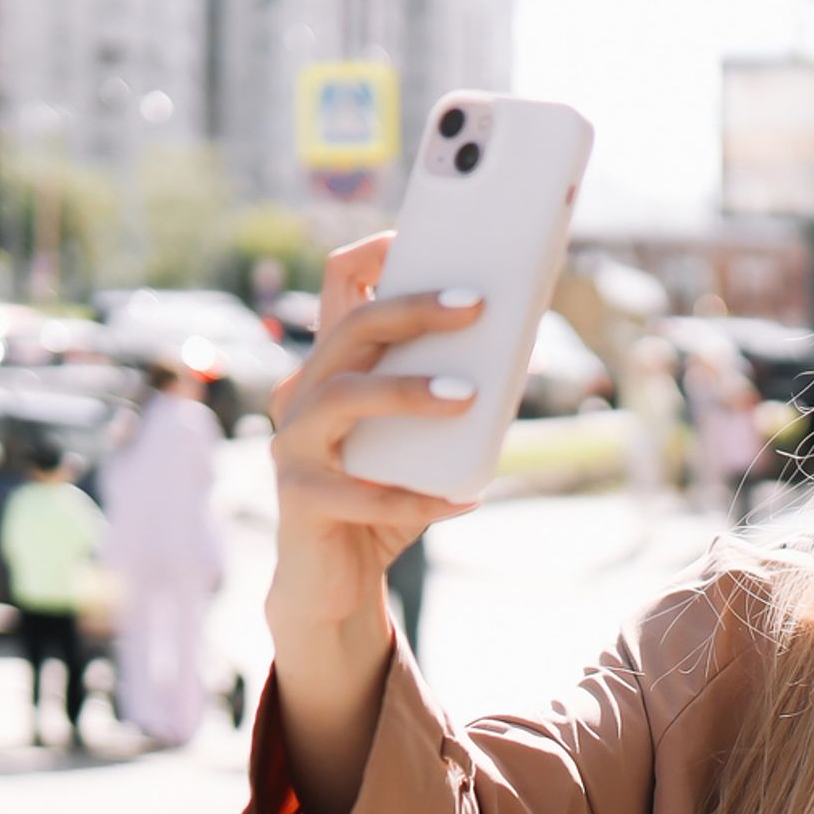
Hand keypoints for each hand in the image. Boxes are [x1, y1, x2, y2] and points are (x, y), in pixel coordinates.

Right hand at [264, 231, 484, 635]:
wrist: (334, 580)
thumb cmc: (386, 494)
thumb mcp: (424, 440)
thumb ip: (452, 398)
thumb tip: (518, 353)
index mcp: (335, 366)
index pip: (340, 285)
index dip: (374, 252)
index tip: (418, 233)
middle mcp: (303, 394)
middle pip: (351, 329)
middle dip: (414, 308)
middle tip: (477, 305)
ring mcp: (295, 444)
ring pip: (343, 396)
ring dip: (409, 391)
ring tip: (470, 396)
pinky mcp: (300, 496)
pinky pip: (361, 492)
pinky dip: (420, 498)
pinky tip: (466, 500)